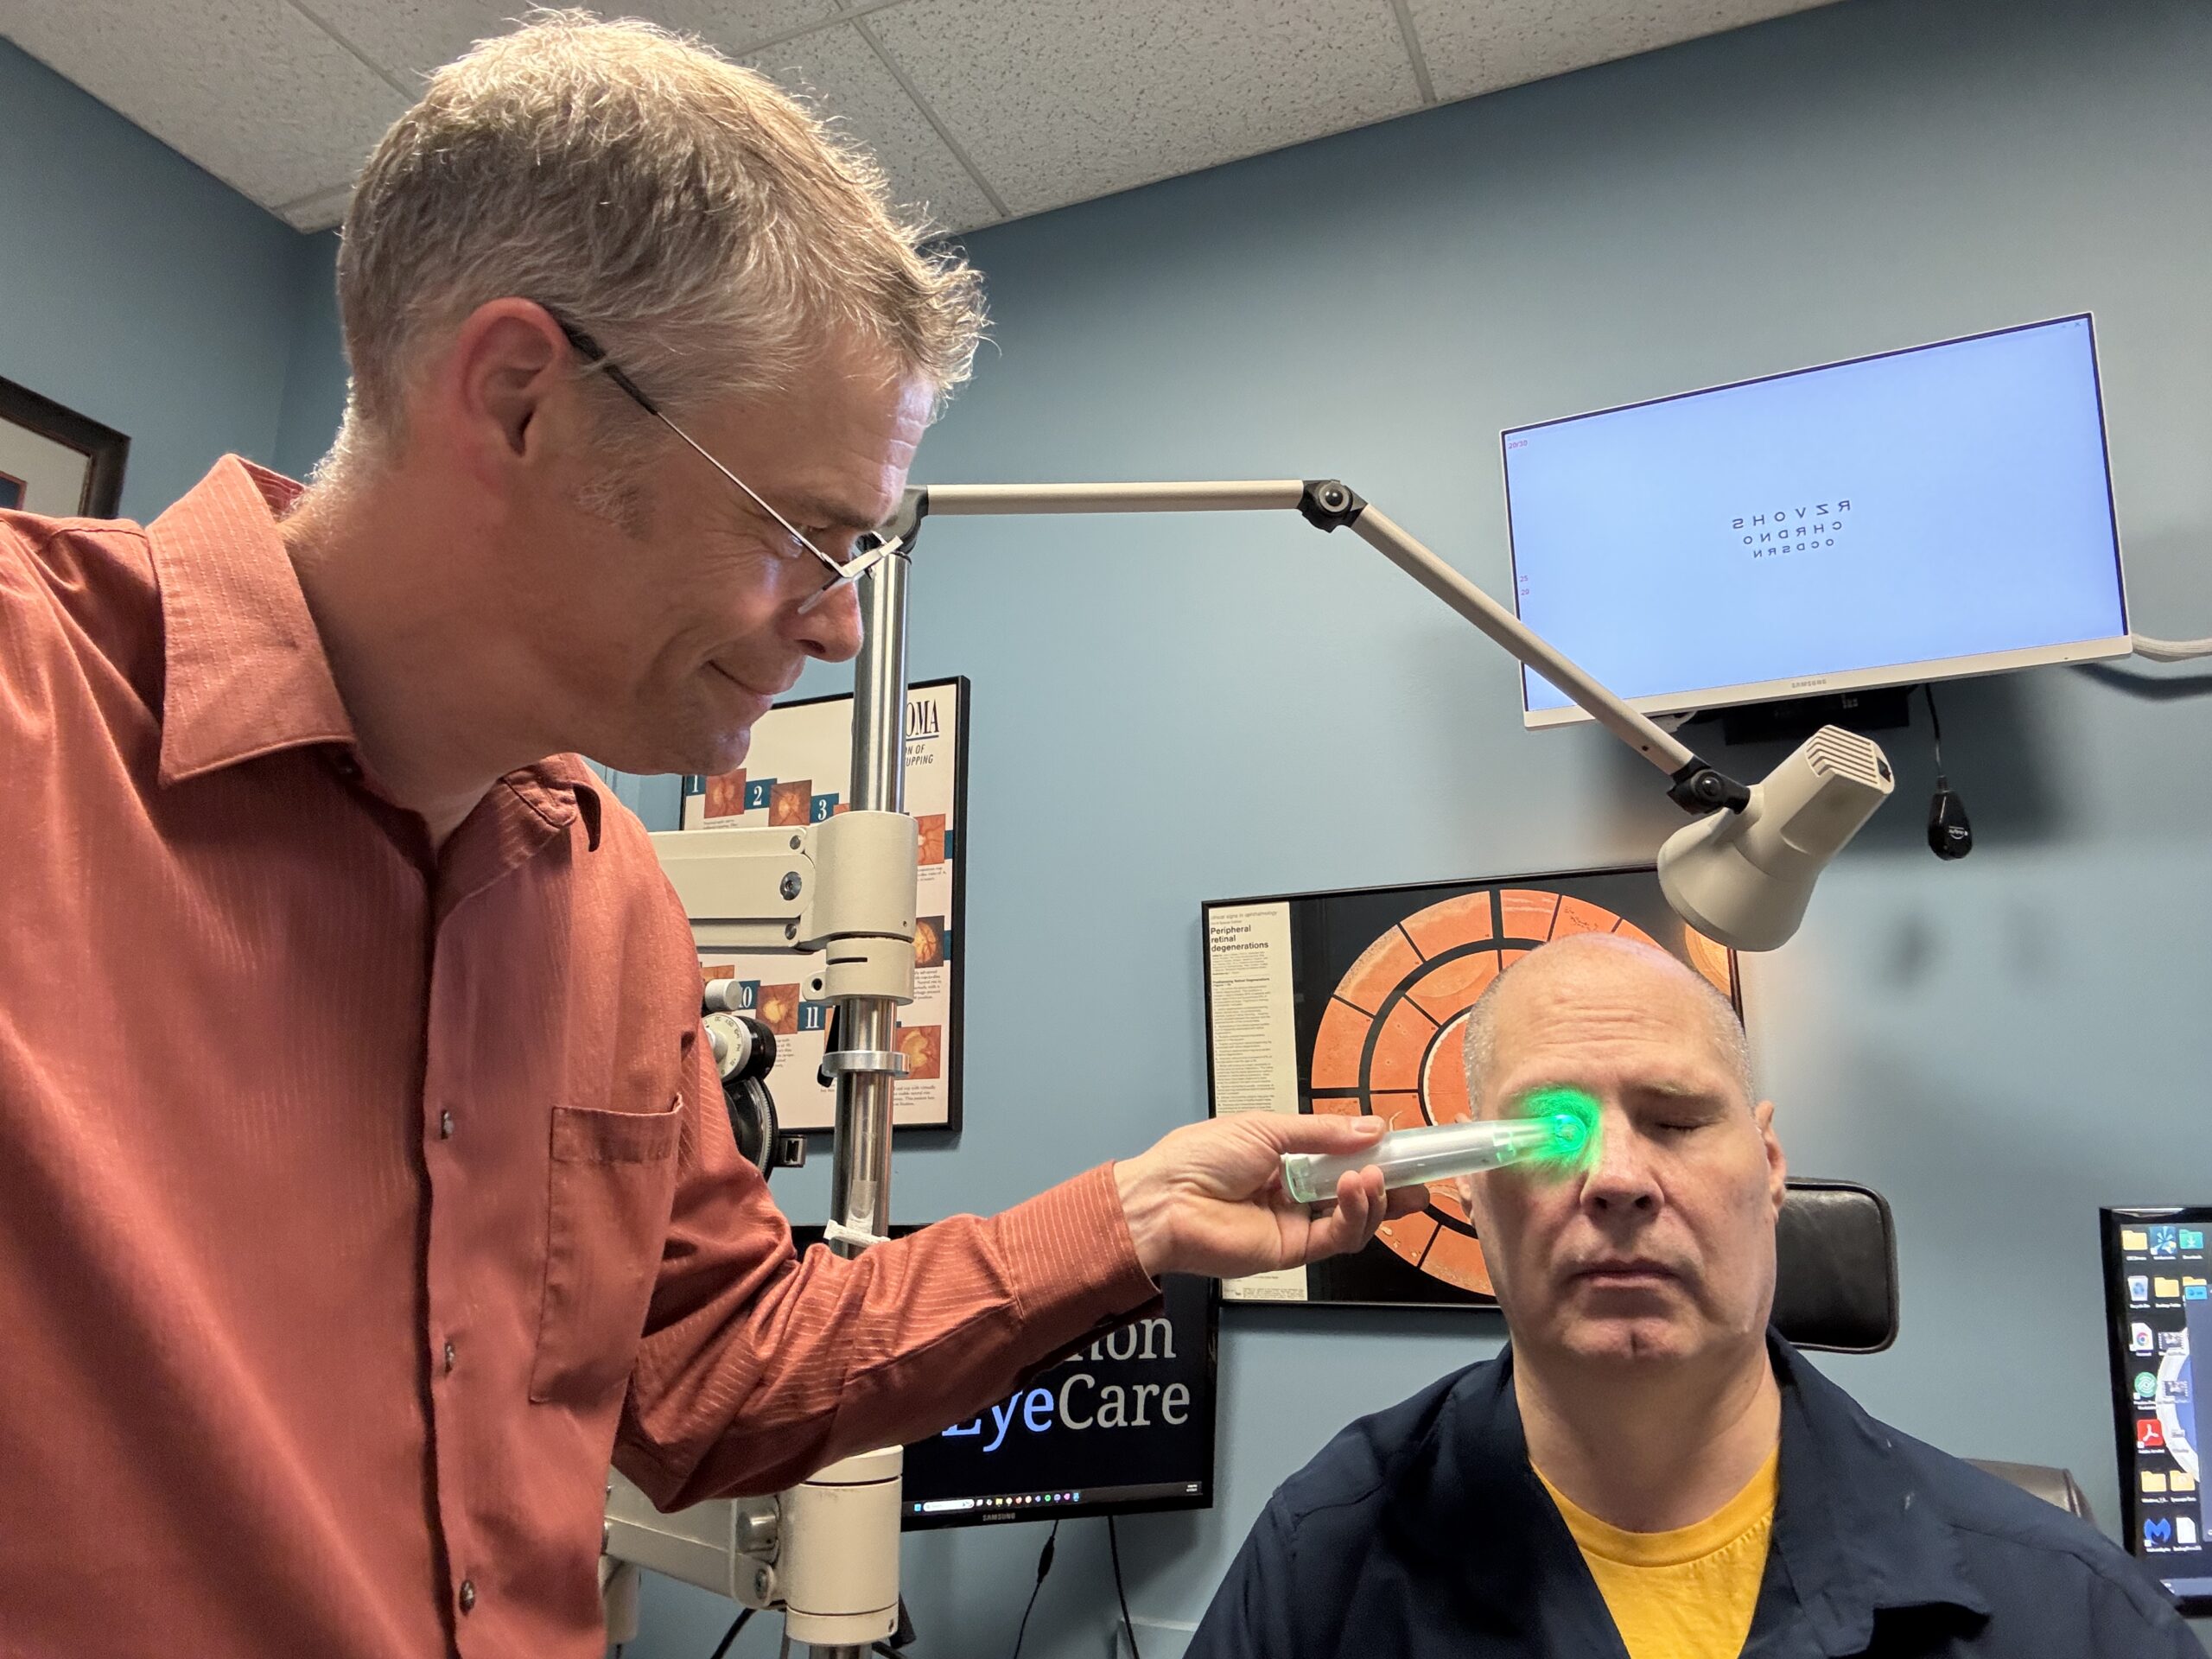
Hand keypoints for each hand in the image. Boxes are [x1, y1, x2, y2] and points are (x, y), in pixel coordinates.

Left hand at [1113, 1114, 1428, 1280]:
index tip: (1404, 1148)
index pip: (1341, 1158)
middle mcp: (1292, 1192)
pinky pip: (1336, 1237)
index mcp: (1283, 1158)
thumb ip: (1323, 1133)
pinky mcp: (1292, 1251)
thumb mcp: (1266, 1128)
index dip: (1374, 1155)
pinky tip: (1357, 1189)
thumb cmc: (1200, 1157)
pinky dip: (1354, 1214)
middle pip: (1354, 1193)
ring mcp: (1293, 1223)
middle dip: (1389, 1185)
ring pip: (1352, 1219)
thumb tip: (1372, 1128)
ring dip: (1373, 1198)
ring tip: (1376, 1176)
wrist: (1166, 1200)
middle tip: (1417, 1175)